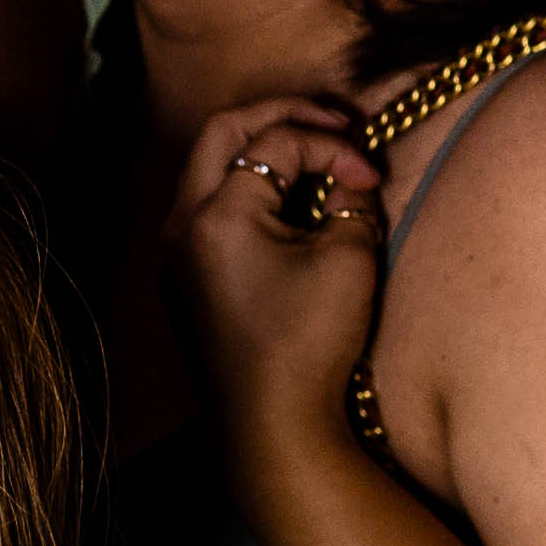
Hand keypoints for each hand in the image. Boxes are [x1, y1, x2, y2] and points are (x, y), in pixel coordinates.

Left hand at [166, 90, 384, 457]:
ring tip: (317, 159)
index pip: (276, 143)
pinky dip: (248, 190)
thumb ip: (351, 198)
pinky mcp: (184, 277)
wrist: (271, 427)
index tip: (371, 175)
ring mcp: (174, 253)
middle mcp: (180, 226)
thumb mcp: (348, 258)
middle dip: (282, 118)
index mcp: (214, 214)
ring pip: (209, 168)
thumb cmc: (309, 344)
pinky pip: (209, 207)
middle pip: (222, 133)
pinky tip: (293, 203)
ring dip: (262, 152)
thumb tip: (349, 173)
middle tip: (334, 124)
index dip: (332, 145)